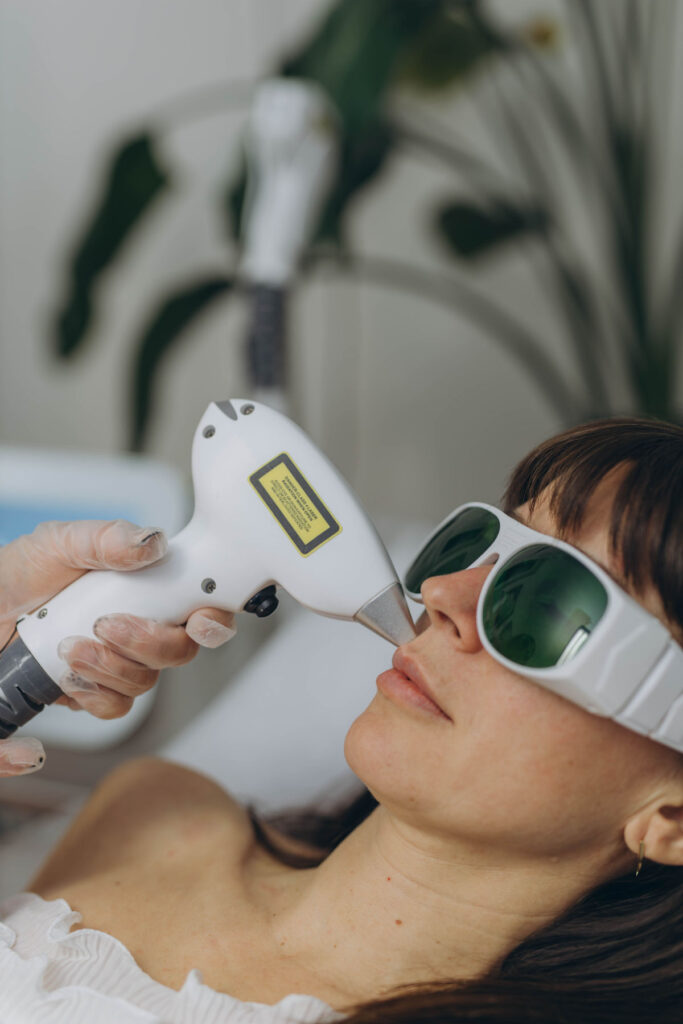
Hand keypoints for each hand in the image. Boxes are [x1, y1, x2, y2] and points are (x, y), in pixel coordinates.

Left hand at [0, 519, 235, 775]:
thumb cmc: (16, 577)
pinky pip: (110, 708)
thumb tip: (151, 544)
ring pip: (143, 683)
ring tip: (68, 646)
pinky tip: (65, 681)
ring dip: (109, 668)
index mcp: (144, 588)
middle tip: (107, 624)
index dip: (213, 620)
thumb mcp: (57, 543)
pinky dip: (91, 697)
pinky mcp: (88, 691)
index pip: (199, 607)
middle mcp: (137, 628)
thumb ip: (104, 538)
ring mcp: (115, 662)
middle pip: (179, 652)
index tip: (199, 621)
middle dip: (149, 643)